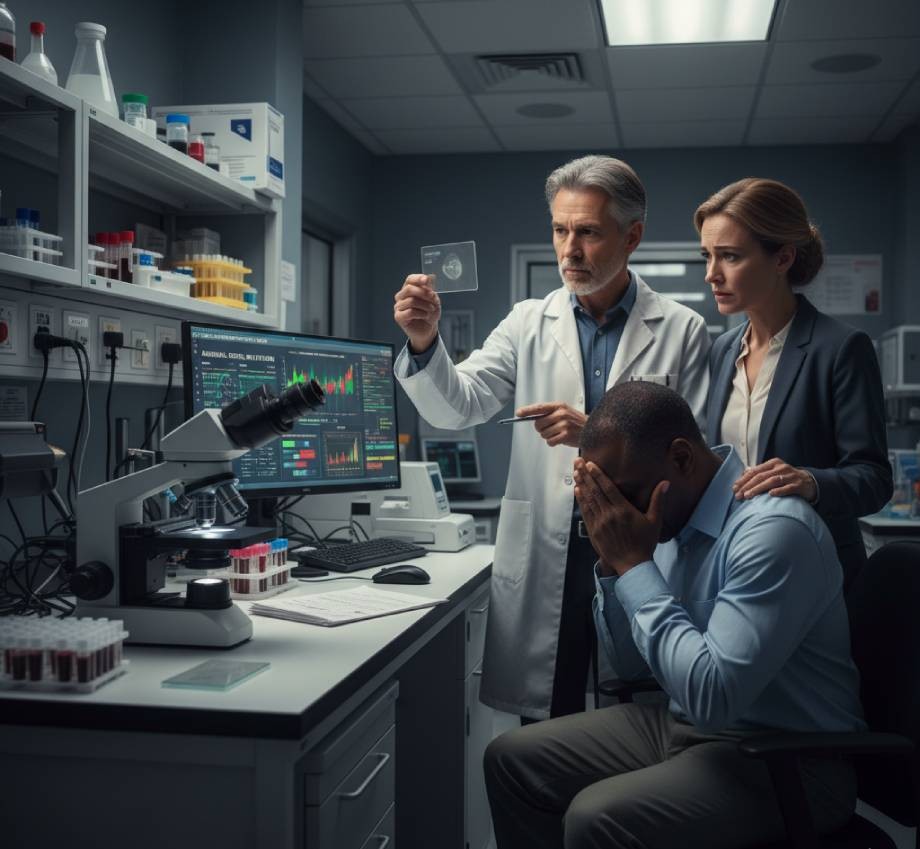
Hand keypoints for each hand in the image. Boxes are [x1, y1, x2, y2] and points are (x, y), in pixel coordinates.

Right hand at [394, 274, 440, 352]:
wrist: (429, 329)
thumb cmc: (429, 313)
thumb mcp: (433, 299)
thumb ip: (430, 289)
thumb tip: (430, 277)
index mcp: (409, 289)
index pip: (410, 279)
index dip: (417, 278)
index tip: (426, 280)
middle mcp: (401, 297)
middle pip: (409, 289)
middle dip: (423, 293)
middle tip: (433, 298)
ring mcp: (398, 307)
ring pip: (411, 301)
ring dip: (425, 305)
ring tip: (431, 309)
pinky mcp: (398, 317)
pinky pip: (409, 312)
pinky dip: (421, 313)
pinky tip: (425, 316)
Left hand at [516, 402, 586, 447]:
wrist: (592, 430)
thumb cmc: (576, 422)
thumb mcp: (564, 412)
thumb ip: (549, 413)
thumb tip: (531, 417)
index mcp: (559, 406)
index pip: (539, 407)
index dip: (527, 410)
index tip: (519, 413)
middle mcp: (561, 414)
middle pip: (538, 423)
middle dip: (541, 428)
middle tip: (550, 429)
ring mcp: (564, 424)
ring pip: (543, 434)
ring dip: (548, 436)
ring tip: (559, 433)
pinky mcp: (566, 435)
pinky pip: (550, 442)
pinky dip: (553, 442)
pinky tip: (560, 439)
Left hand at [574, 457, 668, 576]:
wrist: (633, 564)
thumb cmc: (645, 543)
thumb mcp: (654, 521)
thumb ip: (657, 500)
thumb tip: (665, 483)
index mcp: (624, 510)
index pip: (608, 488)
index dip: (598, 474)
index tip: (590, 464)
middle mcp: (610, 515)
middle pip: (595, 490)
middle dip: (585, 474)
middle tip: (578, 461)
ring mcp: (600, 523)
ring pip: (588, 499)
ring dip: (581, 484)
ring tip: (575, 472)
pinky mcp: (594, 531)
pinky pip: (586, 512)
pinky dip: (581, 500)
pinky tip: (577, 491)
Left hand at [732, 458, 816, 502]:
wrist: (809, 481)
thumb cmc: (787, 478)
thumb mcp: (773, 472)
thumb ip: (760, 472)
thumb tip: (744, 473)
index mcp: (773, 463)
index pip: (754, 471)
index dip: (743, 480)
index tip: (734, 488)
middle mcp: (781, 468)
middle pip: (761, 476)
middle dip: (748, 486)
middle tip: (738, 495)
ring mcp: (790, 475)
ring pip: (772, 481)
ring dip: (758, 489)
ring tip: (748, 496)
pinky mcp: (798, 485)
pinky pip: (788, 487)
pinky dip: (779, 491)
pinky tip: (771, 495)